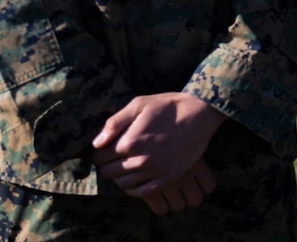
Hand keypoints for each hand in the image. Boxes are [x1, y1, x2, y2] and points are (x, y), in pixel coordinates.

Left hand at [91, 92, 226, 209]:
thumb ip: (114, 123)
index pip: (100, 157)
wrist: (200, 113)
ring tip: (125, 166)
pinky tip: (135, 180)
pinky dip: (134, 189)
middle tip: (114, 158)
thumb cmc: (168, 106)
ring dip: (120, 177)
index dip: (100, 153)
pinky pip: (143, 192)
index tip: (104, 149)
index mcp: (130, 141)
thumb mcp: (139, 104)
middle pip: (110, 173)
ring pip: (124, 184)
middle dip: (108, 165)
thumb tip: (96, 143)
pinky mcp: (169, 178)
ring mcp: (156, 171)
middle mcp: (141, 160)